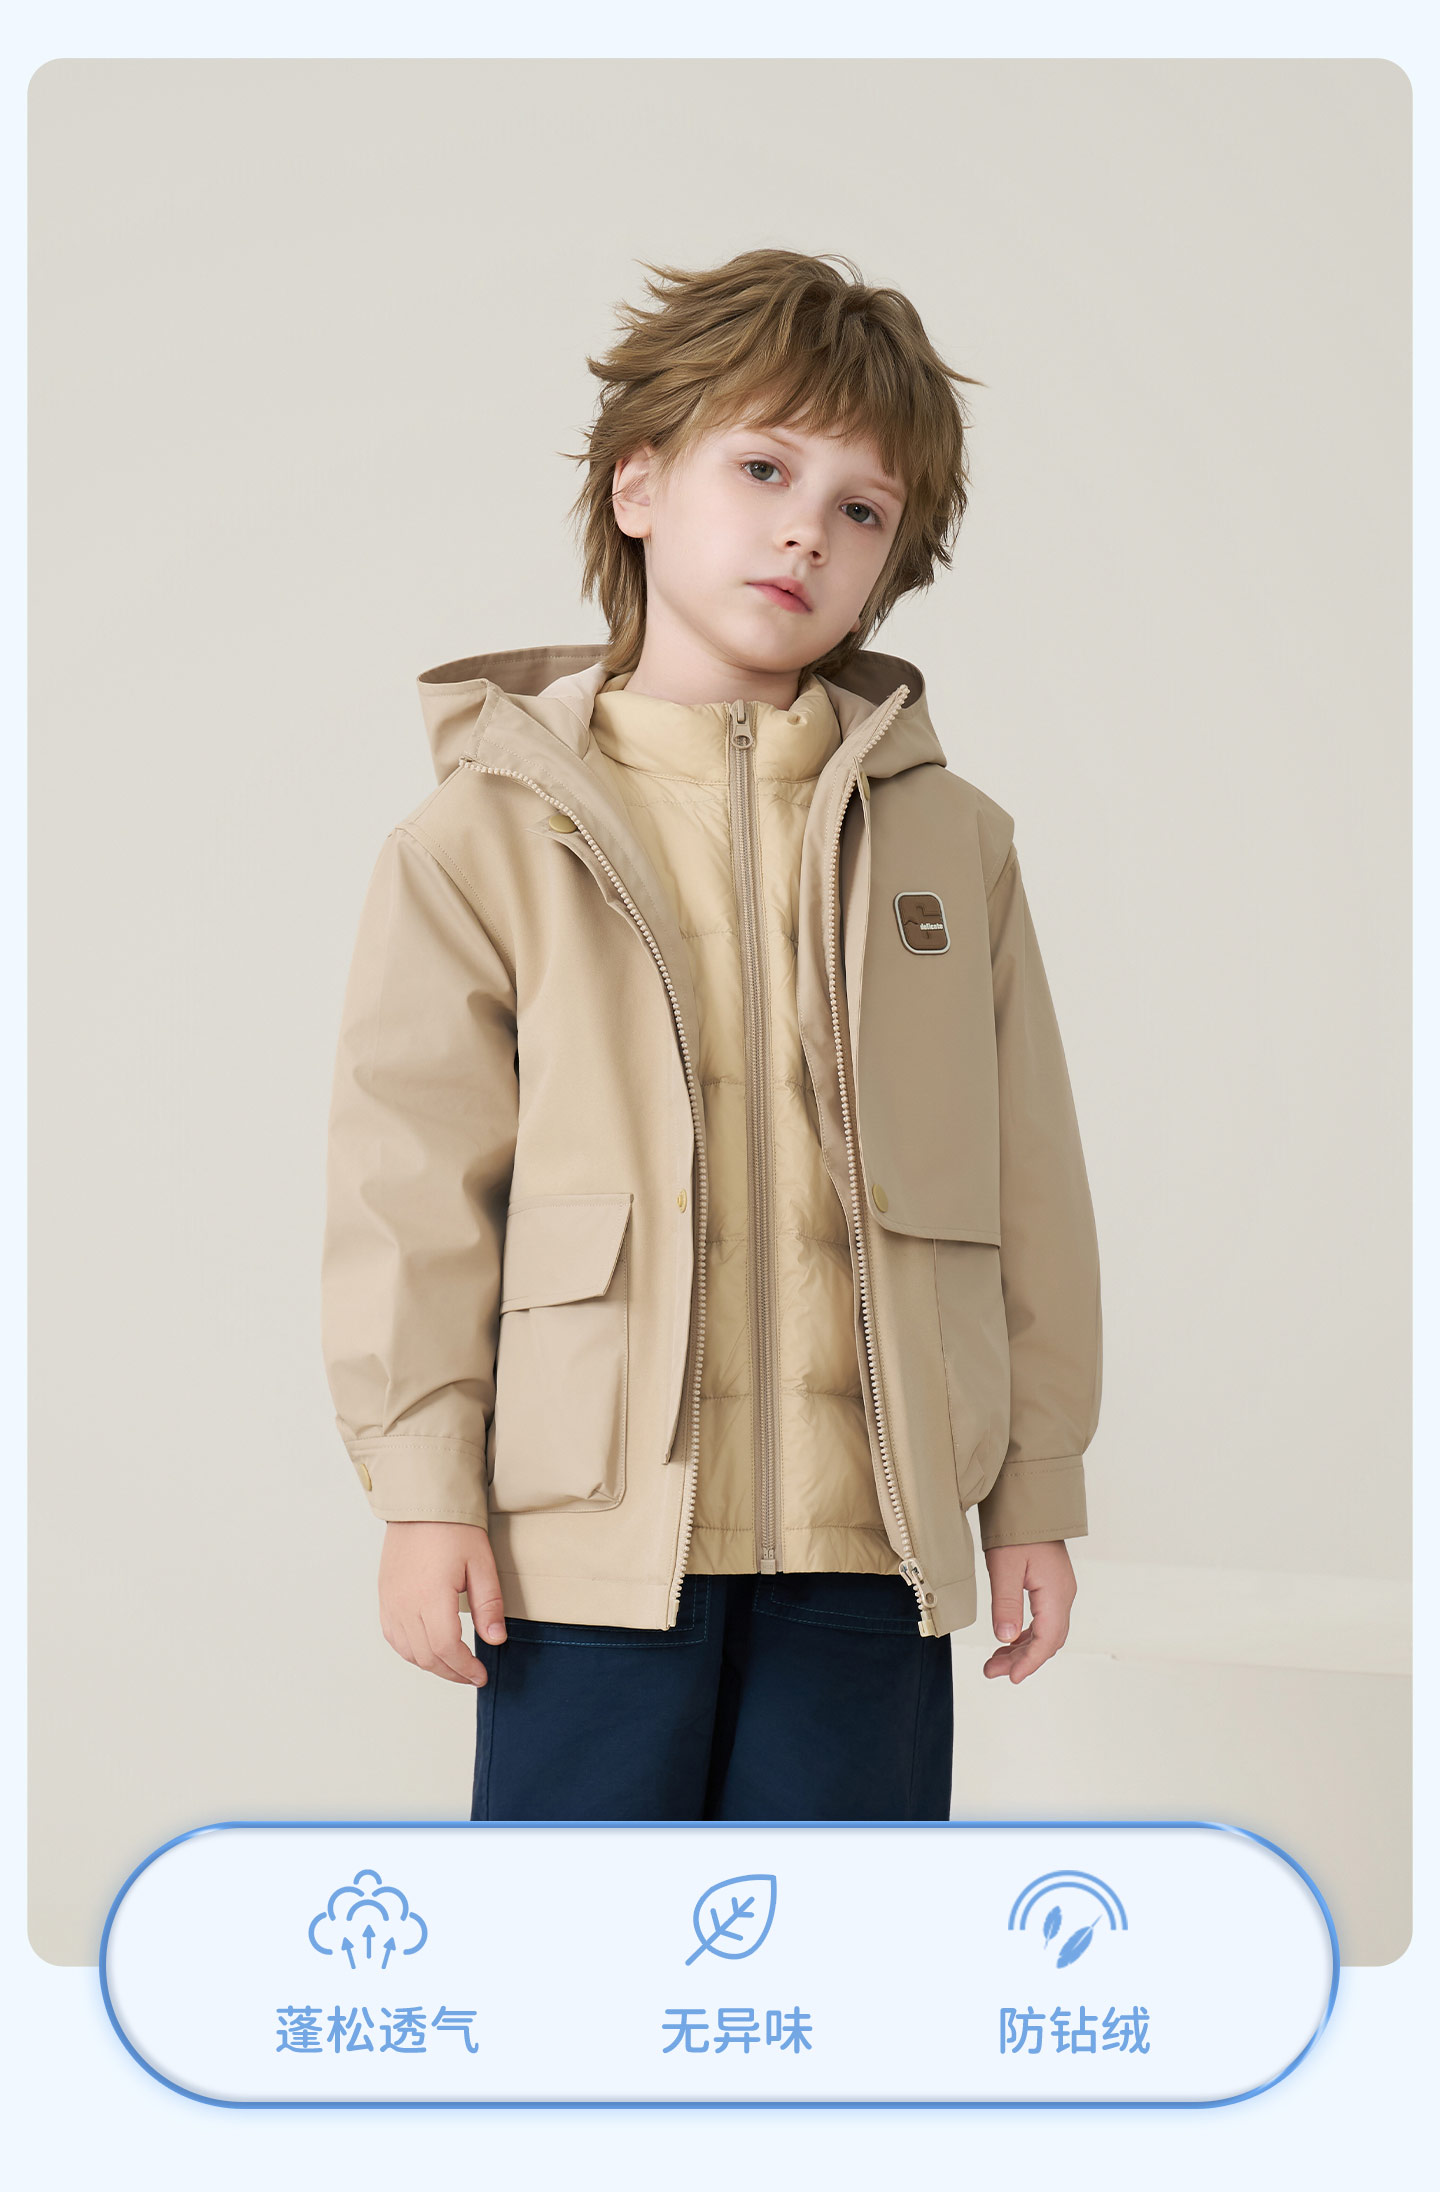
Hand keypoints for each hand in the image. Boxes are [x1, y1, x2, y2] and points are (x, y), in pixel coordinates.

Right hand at [378, 1521, 506, 1686]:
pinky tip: (429, 1650)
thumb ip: (488, 1605)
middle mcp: (405, 1604)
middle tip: (472, 1676)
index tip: (481, 1675)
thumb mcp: (481, 1563)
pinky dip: (412, 1652)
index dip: (465, 1668)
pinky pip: (393, 1637)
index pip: (446, 1649)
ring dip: (432, 1665)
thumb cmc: (452, 1528)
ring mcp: (391, 1602)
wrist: (420, 1505)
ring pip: (408, 1651)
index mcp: (430, 1596)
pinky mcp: (385, 1597)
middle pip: (426, 1656)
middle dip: (452, 1672)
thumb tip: (495, 1639)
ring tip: (455, 1666)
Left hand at [981, 1540, 1075, 1683]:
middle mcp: (1063, 1595)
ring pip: (1045, 1631)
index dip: (1029, 1662)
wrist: (1030, 1503)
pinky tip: (1007, 1640)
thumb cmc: (1018, 1530)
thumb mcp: (1005, 1567)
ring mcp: (1059, 1591)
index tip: (1011, 1678)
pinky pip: (1042, 1619)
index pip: (1047, 1639)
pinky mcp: (1050, 1586)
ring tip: (994, 1662)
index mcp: (1056, 1593)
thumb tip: (1004, 1638)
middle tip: (992, 1671)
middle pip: (1047, 1640)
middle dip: (1021, 1659)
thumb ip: (1006, 1604)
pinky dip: (1025, 1634)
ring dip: (1021, 1649)